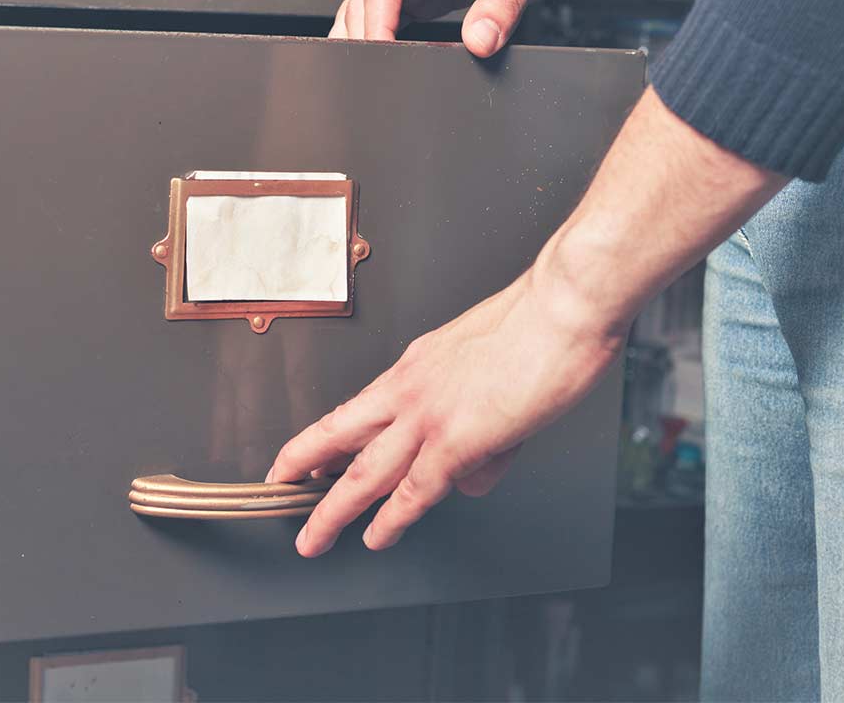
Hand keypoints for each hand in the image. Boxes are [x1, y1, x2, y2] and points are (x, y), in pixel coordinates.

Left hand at [267, 267, 623, 557]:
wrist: (564, 305)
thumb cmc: (539, 325)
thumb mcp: (487, 368)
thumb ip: (473, 424)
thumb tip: (468, 476)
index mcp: (414, 366)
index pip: (357, 409)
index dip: (325, 435)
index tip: (304, 454)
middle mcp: (409, 389)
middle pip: (339, 435)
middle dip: (304, 465)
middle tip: (279, 488)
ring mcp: (428, 416)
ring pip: (364, 473)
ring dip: (334, 511)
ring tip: (313, 539)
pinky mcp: (457, 440)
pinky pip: (414, 490)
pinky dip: (392, 519)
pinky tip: (377, 537)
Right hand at [330, 0, 597, 55]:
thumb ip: (502, 7)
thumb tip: (479, 42)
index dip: (377, 25)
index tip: (381, 57)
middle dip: (366, 33)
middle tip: (374, 72)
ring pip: (374, 1)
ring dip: (371, 33)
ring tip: (375, 68)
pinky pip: (396, 8)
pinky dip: (391, 32)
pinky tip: (396, 54)